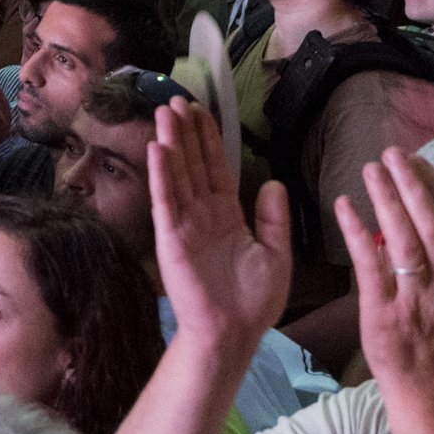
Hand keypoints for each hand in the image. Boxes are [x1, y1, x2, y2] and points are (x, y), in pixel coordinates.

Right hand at [144, 96, 290, 355]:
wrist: (233, 333)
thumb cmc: (254, 301)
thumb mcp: (276, 254)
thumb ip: (273, 218)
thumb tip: (275, 181)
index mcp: (227, 214)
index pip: (216, 167)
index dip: (208, 139)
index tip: (200, 111)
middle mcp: (203, 213)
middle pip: (192, 163)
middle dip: (185, 132)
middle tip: (176, 100)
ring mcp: (185, 223)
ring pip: (177, 174)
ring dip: (170, 143)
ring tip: (164, 112)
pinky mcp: (172, 237)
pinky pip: (166, 200)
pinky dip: (162, 175)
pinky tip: (157, 150)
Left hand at [338, 146, 433, 410]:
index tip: (421, 161)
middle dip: (414, 185)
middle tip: (393, 153)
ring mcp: (418, 301)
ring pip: (405, 241)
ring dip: (387, 200)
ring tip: (370, 169)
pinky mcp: (385, 314)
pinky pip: (371, 266)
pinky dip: (358, 233)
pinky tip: (344, 206)